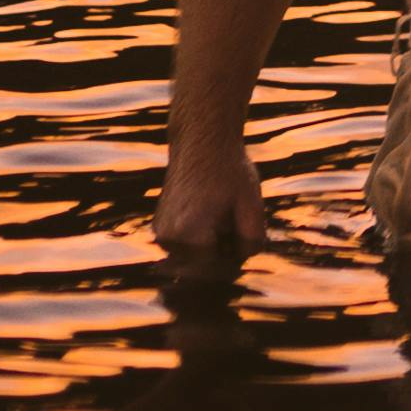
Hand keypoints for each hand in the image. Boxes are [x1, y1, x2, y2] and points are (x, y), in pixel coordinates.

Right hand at [154, 139, 270, 279]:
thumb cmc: (229, 169)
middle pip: (202, 269)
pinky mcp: (160, 229)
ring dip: (211, 249)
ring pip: (193, 261)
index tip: (242, 243)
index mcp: (189, 232)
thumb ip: (251, 241)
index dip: (233, 262)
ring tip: (222, 218)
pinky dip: (201, 241)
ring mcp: (160, 234)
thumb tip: (242, 264)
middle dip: (223, 256)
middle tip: (234, 224)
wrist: (201, 140)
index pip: (214, 271)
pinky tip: (210, 217)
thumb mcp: (251, 203)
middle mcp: (167, 237)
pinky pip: (185, 248)